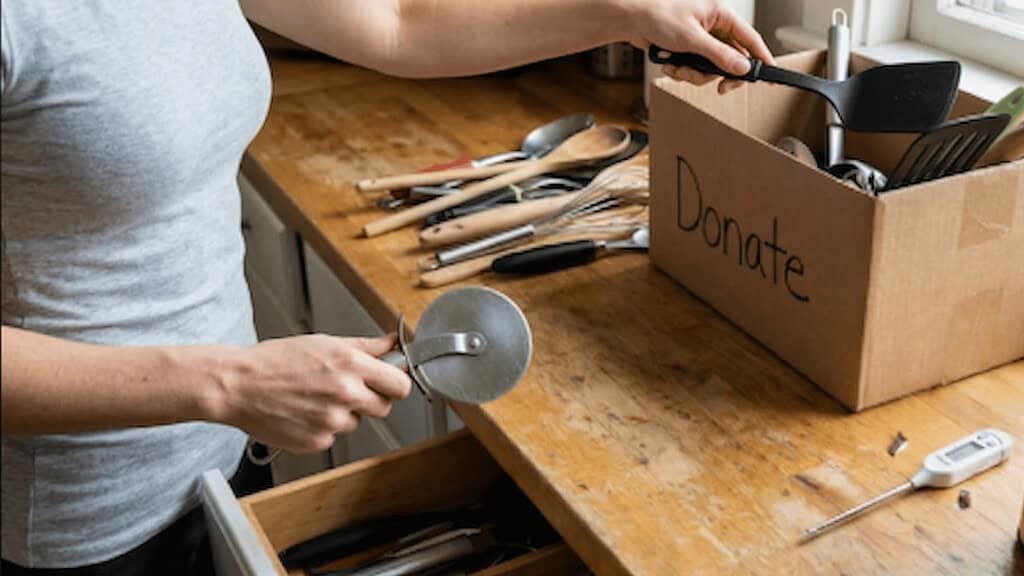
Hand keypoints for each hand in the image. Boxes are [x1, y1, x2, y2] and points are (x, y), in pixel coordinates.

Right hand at [215, 334, 411, 452]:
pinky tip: (304, 412)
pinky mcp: (318, 441)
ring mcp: (332, 421)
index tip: (389, 382)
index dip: (396, 383)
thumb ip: (366, 346)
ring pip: (357, 422)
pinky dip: (322, 427)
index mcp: (351, 364)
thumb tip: (393, 342)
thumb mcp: (325, 343)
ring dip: (344, 413)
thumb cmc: (276, 361)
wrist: (238, 385)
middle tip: (348, 389)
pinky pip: (333, 436)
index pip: (401, 385)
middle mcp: (346, 393)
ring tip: (316, 398)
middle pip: (384, 407)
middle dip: (372, 399)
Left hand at [624, 0, 774, 92]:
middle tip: (720, 88)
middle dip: (717, 74)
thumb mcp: (692, 39)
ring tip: (678, 68)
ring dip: (694, 74)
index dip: (762, 58)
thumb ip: (719, 55)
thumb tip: (742, 67)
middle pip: (730, 60)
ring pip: (710, 68)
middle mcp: (713, 26)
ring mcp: (699, 39)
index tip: (770, 75)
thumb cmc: (658, 15)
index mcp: (721, 14)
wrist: (629, 20)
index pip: (750, 38)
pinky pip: (694, 68)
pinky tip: (669, 64)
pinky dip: (682, 71)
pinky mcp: (686, 49)